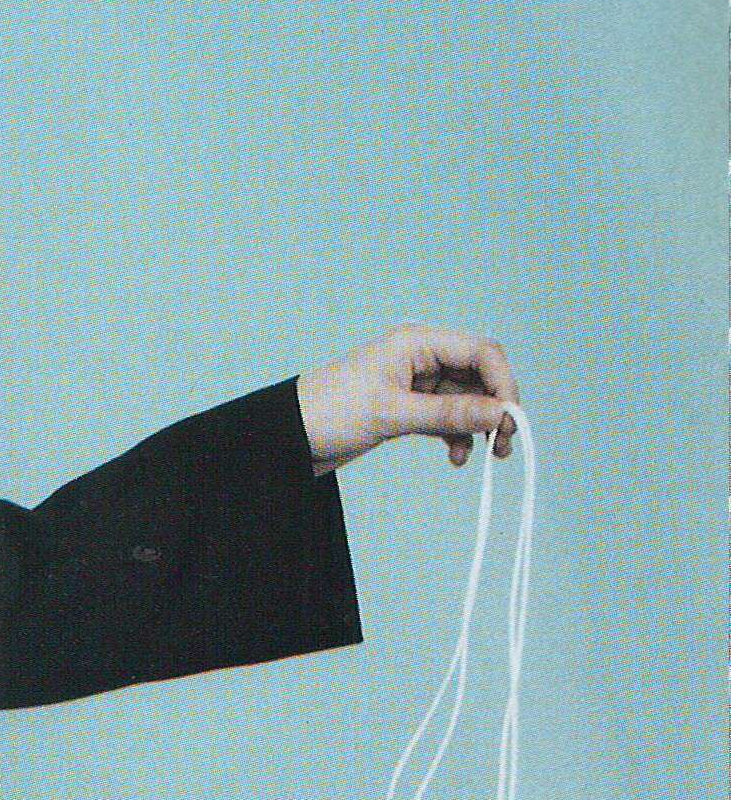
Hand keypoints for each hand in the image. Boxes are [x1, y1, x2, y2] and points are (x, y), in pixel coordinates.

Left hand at [296, 326, 519, 474]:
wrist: (288, 439)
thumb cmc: (328, 413)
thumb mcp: (392, 414)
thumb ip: (448, 414)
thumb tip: (499, 414)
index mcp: (417, 342)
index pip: (480, 352)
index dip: (503, 383)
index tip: (512, 418)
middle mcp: (420, 357)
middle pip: (478, 376)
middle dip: (495, 408)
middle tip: (505, 443)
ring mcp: (415, 383)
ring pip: (465, 400)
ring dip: (479, 426)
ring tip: (489, 455)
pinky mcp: (407, 408)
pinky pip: (445, 418)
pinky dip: (456, 435)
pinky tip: (456, 457)